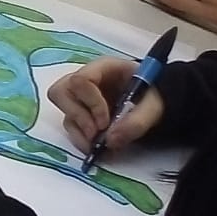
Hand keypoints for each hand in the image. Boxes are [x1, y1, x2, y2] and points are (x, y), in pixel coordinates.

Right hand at [47, 59, 165, 155]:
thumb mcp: (153, 105)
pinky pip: (70, 125)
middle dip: (77, 115)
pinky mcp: (81, 113)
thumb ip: (136, 121)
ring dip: (78, 130)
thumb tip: (110, 141)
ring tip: (97, 143)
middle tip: (96, 133)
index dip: (90, 102)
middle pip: (61, 91)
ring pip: (63, 110)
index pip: (81, 80)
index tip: (104, 122)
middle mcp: (86, 80)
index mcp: (103, 68)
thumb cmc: (154, 95)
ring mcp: (81, 97)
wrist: (155, 103)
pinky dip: (80, 138)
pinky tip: (96, 146)